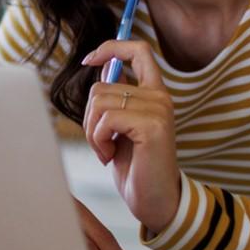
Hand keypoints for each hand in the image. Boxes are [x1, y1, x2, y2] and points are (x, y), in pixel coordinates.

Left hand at [81, 40, 181, 233]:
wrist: (156, 202)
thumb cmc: (136, 167)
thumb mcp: (122, 126)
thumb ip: (117, 98)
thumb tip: (103, 66)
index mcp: (155, 93)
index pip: (139, 50)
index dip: (111, 47)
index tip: (89, 60)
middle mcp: (160, 97)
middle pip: (102, 85)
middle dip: (89, 116)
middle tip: (102, 142)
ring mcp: (158, 110)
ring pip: (100, 101)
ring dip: (93, 131)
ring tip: (107, 150)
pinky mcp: (152, 126)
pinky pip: (106, 119)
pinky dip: (99, 140)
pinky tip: (110, 156)